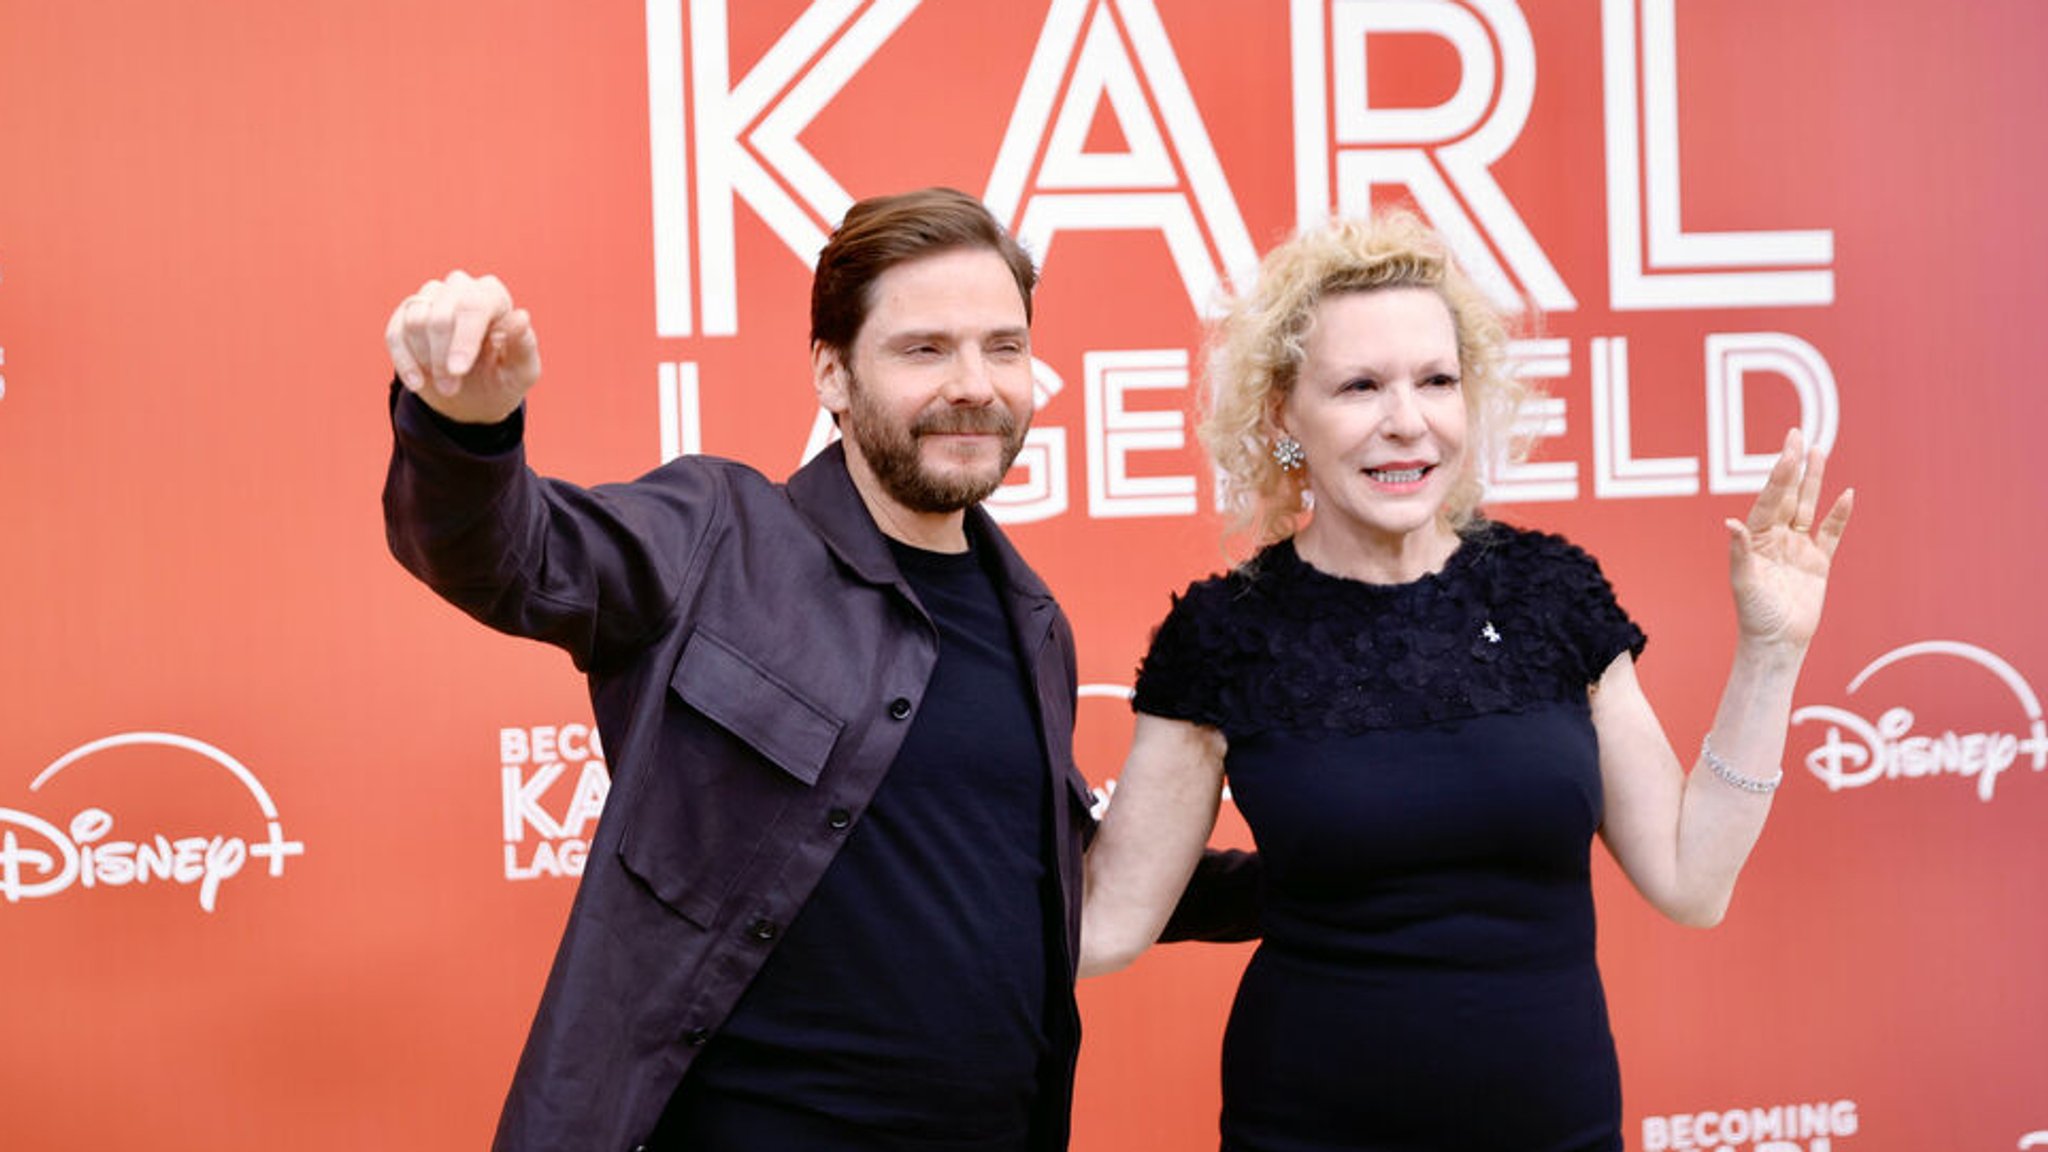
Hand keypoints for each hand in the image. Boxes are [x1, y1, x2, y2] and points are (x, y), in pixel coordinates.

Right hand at [385, 271, 541, 424]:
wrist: (475, 395)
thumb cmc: (504, 377)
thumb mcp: (522, 371)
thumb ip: (524, 345)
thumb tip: (520, 317)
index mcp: (493, 295)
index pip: (474, 307)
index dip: (463, 339)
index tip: (458, 370)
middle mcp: (461, 287)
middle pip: (440, 316)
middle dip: (443, 358)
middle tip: (451, 388)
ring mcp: (431, 297)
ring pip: (415, 321)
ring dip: (426, 361)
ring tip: (445, 385)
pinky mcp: (407, 313)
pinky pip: (395, 332)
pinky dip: (404, 361)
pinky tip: (417, 383)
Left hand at [1725, 428, 1853, 648]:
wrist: (1777, 642)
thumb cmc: (1754, 614)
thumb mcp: (1744, 583)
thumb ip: (1740, 551)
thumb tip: (1730, 523)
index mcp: (1756, 538)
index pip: (1769, 500)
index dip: (1779, 475)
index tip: (1788, 451)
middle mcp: (1776, 538)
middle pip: (1787, 494)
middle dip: (1793, 465)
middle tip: (1797, 433)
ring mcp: (1798, 547)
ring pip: (1808, 506)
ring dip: (1814, 480)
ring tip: (1818, 450)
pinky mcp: (1818, 562)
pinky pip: (1830, 533)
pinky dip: (1839, 515)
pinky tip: (1847, 494)